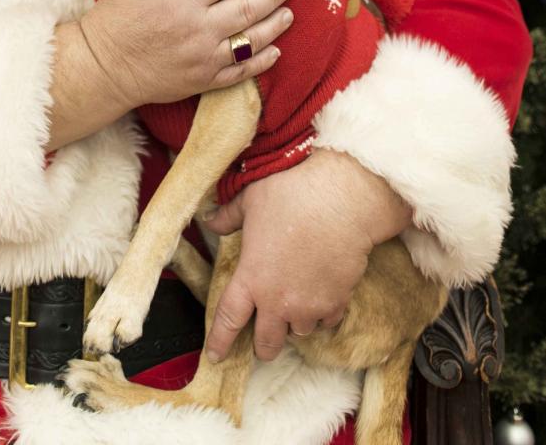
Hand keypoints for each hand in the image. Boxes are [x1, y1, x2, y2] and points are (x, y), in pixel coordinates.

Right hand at [80, 0, 294, 108]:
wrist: (104, 67)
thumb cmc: (117, 17)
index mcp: (181, 0)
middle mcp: (198, 29)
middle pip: (248, 9)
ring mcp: (204, 58)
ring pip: (251, 41)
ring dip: (274, 26)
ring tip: (288, 13)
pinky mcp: (204, 81)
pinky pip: (241, 72)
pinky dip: (261, 62)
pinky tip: (275, 50)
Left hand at [203, 149, 412, 362]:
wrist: (341, 201)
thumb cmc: (291, 194)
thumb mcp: (251, 199)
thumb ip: (228, 217)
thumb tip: (210, 221)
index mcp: (251, 278)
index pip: (228, 319)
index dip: (219, 340)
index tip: (215, 356)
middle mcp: (277, 301)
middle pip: (266, 342)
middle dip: (263, 345)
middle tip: (263, 340)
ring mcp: (308, 306)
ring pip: (298, 333)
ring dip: (294, 323)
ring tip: (296, 305)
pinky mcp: (336, 303)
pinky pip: (326, 322)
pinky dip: (322, 315)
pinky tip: (321, 296)